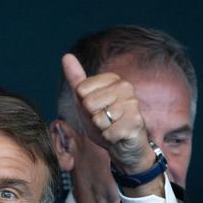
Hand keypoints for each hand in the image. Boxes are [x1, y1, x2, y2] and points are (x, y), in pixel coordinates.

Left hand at [61, 54, 155, 176]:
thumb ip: (76, 80)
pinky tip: (118, 136)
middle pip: (88, 103)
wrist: (124, 146)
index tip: (96, 109)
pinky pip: (108, 132)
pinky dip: (109, 138)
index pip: (81, 89)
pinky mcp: (136, 122)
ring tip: (111, 127)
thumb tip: (66, 56)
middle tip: (104, 121)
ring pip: (98, 119)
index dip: (84, 105)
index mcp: (112, 79)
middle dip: (92, 118)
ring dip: (101, 129)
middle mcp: (125, 87)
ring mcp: (132, 104)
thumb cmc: (104, 122)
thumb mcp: (85, 100)